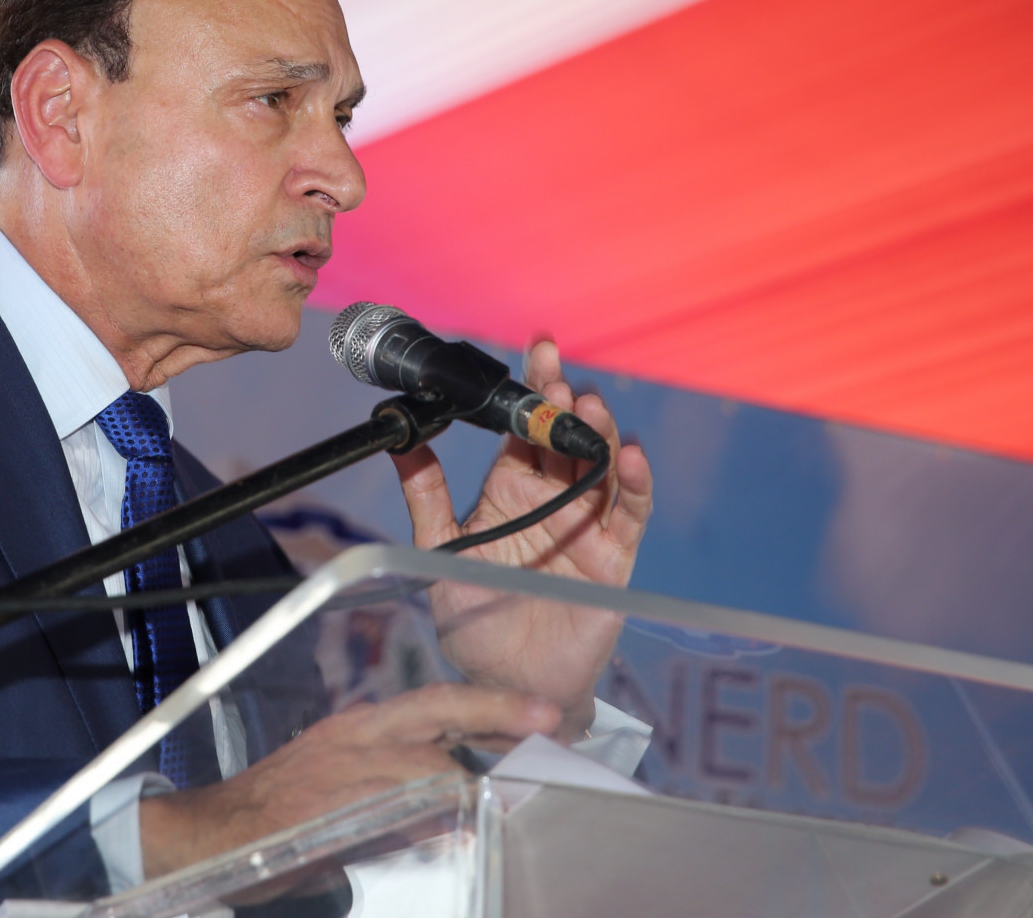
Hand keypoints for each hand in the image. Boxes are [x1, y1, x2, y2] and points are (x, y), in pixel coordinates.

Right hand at [139, 684, 559, 877]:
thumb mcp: (340, 781)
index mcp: (359, 726)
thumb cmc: (277, 812)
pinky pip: (397, 814)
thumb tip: (449, 809)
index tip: (541, 710)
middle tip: (547, 724)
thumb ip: (395, 789)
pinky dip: (428, 823)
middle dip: (496, 716)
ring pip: (428, 767)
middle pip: (439, 715)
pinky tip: (449, 834)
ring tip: (505, 793)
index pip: (436, 701)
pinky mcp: (334, 812)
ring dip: (469, 782)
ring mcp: (345, 773)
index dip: (491, 702)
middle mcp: (357, 739)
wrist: (212, 834)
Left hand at [392, 340, 652, 737]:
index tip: (537, 349)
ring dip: (598, 432)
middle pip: (565, 436)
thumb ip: (426, 496)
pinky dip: (633, 484)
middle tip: (555, 371)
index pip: (523, 427)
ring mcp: (585, 526)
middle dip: (562, 400)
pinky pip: (629, 514)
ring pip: (600, 465)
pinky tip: (629, 457)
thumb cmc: (474, 620)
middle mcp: (552, 499)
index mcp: (510, 489)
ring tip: (588, 404)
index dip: (533, 388)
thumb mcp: (438, 551)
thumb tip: (400, 440)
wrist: (504, 685)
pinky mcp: (613, 559)